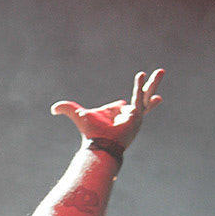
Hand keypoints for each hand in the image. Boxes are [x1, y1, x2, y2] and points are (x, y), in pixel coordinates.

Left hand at [50, 68, 164, 149]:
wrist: (100, 145)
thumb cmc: (91, 132)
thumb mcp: (78, 115)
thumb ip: (67, 109)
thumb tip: (53, 108)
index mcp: (116, 114)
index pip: (120, 105)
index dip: (113, 109)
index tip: (109, 121)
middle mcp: (127, 115)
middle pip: (139, 97)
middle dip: (147, 86)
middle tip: (154, 73)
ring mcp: (135, 116)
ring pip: (144, 95)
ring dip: (152, 83)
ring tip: (161, 71)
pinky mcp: (137, 116)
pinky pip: (140, 98)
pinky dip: (141, 87)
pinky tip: (144, 77)